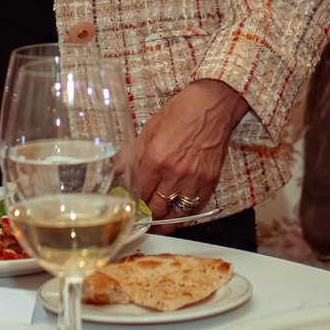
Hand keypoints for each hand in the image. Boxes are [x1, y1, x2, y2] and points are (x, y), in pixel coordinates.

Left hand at [134, 79, 247, 215]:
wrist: (214, 105)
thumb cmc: (183, 111)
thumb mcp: (150, 128)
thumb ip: (131, 153)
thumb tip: (116, 170)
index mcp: (156, 159)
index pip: (140, 193)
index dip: (133, 203)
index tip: (129, 207)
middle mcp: (175, 173)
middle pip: (156, 208)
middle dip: (146, 216)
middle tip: (141, 219)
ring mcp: (194, 179)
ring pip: (176, 213)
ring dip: (165, 222)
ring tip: (157, 225)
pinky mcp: (209, 181)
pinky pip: (195, 207)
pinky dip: (185, 214)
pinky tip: (177, 214)